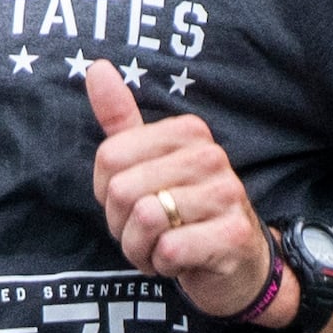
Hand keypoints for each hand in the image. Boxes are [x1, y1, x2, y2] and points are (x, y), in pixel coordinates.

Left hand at [85, 61, 277, 320]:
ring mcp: (226, 194)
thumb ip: (122, 118)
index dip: (107, 192)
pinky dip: (163, 264)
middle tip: (148, 232)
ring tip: (163, 246)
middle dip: (121, 225)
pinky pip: (168, 249)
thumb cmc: (183, 213)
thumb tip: (95, 67)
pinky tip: (181, 261)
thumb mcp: (149, 163)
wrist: (236, 264)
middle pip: (121, 191)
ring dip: (140, 248)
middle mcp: (211, 156)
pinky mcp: (232, 234)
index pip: (109, 157)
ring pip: (143, 220)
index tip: (133, 202)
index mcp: (188, 132)